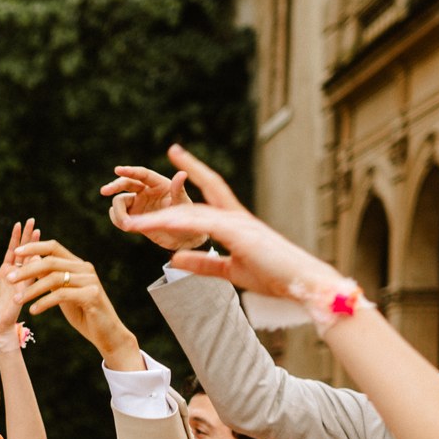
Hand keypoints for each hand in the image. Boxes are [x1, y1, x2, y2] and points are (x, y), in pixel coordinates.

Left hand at [0, 219, 39, 343]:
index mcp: (5, 271)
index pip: (12, 250)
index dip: (15, 237)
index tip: (19, 223)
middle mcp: (16, 274)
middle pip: (23, 251)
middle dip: (28, 236)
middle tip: (33, 221)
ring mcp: (22, 281)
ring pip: (30, 260)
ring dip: (33, 246)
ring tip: (37, 231)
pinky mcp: (25, 289)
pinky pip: (31, 275)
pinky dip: (34, 263)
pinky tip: (38, 252)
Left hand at [6, 239, 142, 369]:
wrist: (107, 333)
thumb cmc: (84, 313)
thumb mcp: (63, 294)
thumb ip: (51, 279)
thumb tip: (31, 264)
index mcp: (78, 265)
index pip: (54, 247)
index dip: (34, 247)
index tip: (16, 252)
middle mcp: (85, 269)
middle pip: (51, 262)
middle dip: (27, 270)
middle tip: (8, 279)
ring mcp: (90, 281)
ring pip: (54, 278)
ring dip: (32, 289)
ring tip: (16, 300)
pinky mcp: (92, 295)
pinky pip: (62, 295)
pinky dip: (44, 302)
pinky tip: (33, 311)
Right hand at [101, 164, 205, 251]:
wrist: (183, 240)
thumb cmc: (189, 219)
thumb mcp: (184, 205)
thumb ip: (178, 190)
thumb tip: (181, 174)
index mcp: (159, 184)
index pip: (142, 174)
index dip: (130, 171)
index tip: (117, 170)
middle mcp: (147, 192)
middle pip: (126, 184)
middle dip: (114, 187)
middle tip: (104, 192)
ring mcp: (138, 204)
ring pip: (119, 202)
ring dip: (119, 213)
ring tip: (127, 226)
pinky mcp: (133, 218)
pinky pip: (118, 215)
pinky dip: (116, 219)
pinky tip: (124, 225)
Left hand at [123, 146, 345, 302]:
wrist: (304, 284)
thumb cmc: (274, 276)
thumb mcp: (230, 271)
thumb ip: (202, 263)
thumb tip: (173, 258)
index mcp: (236, 222)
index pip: (212, 190)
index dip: (195, 172)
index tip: (177, 155)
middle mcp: (236, 217)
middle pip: (198, 198)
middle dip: (176, 186)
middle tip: (154, 170)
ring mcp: (239, 224)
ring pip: (194, 214)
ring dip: (162, 219)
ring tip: (134, 223)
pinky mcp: (241, 235)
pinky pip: (204, 226)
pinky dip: (182, 224)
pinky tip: (160, 224)